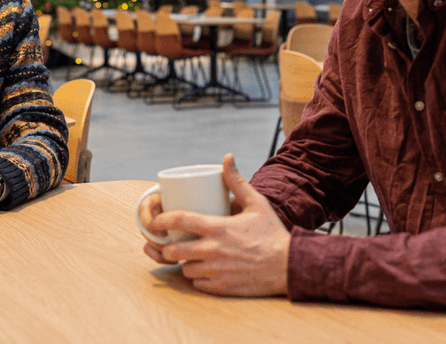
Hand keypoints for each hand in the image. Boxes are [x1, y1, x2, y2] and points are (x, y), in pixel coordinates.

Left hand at [141, 154, 289, 296]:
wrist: (289, 266)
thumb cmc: (272, 234)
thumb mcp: (257, 204)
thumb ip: (237, 182)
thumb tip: (227, 157)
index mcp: (217, 227)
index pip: (178, 221)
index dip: (161, 220)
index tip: (156, 221)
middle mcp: (212, 250)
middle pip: (173, 251)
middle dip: (168, 248)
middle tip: (174, 244)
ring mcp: (215, 271)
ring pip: (185, 269)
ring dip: (185, 264)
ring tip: (193, 258)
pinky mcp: (220, 288)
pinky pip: (198, 284)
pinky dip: (198, 279)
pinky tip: (206, 272)